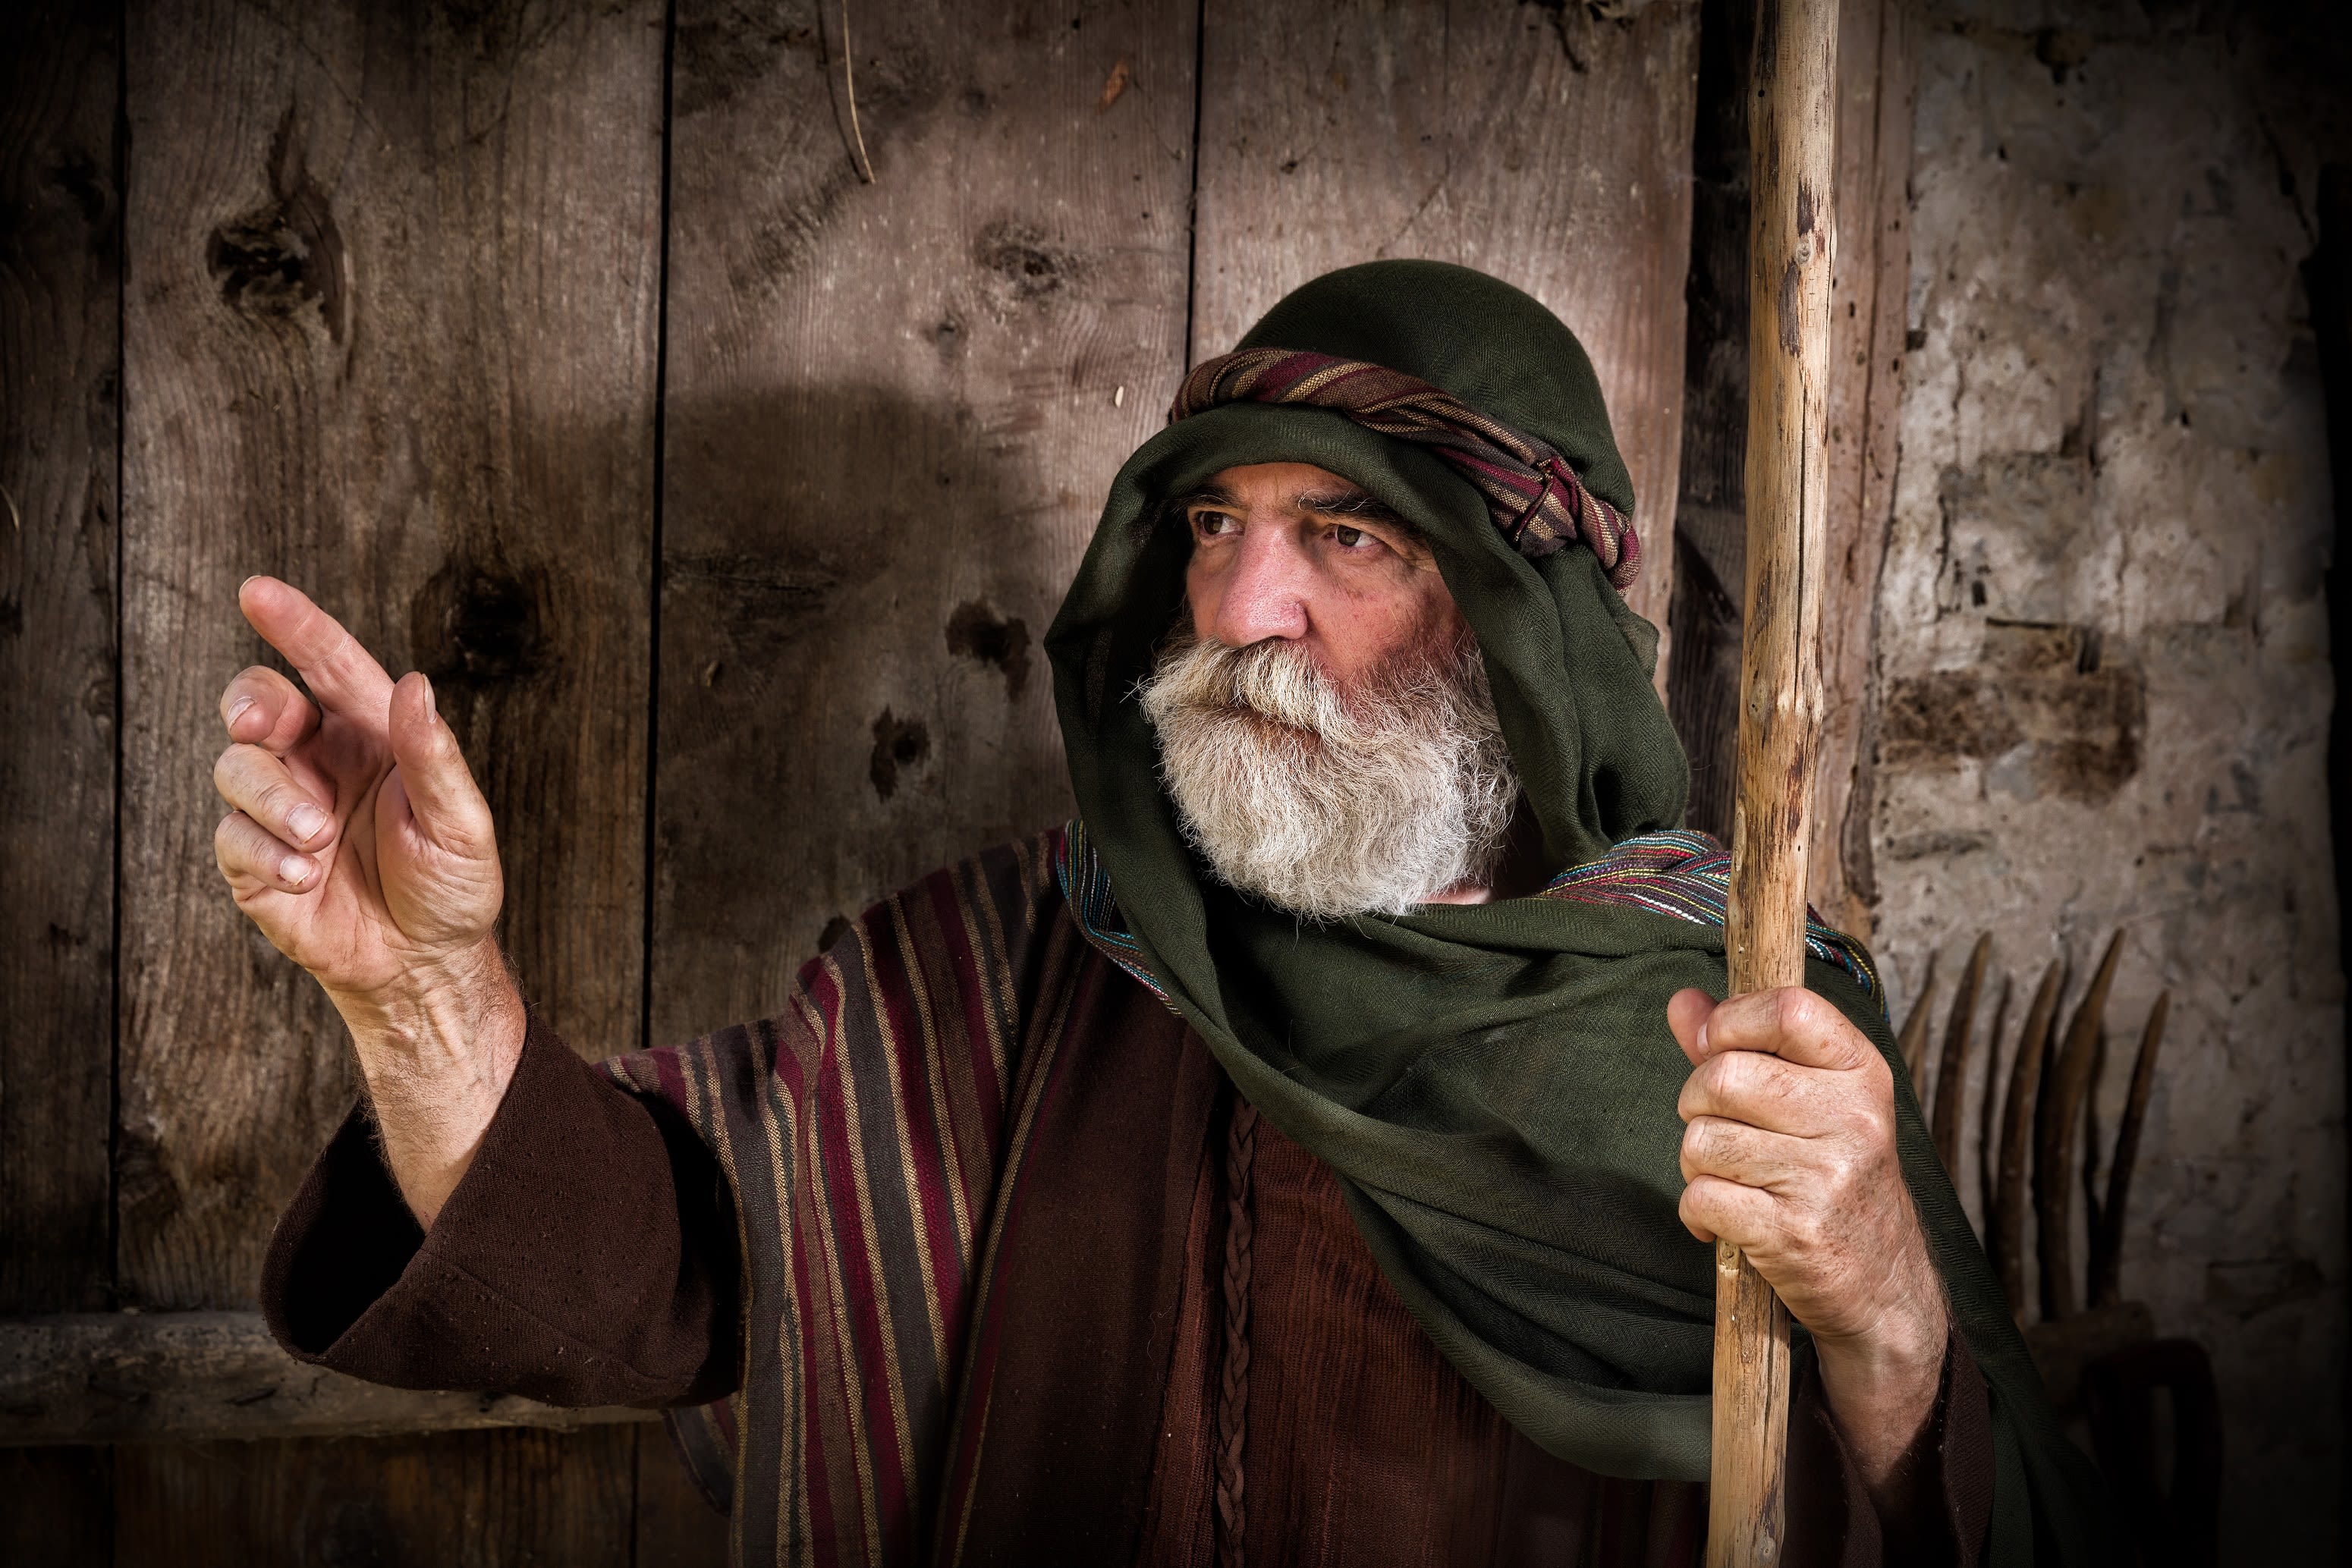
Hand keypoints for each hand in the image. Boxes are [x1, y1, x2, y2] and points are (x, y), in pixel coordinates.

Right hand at [213, 576, 522, 1221]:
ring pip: (236, 767)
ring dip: (272, 797)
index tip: (256, 591)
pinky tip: (305, 875)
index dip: (294, 624)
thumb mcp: (462, 823)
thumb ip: (433, 756)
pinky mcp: (255, 862)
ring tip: (319, 837)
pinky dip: (265, 851)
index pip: (327, 664)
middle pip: (258, 702)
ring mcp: (282, 810)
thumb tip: (415, 685)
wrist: (425, 964)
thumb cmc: (452, 887)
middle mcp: (320, 762)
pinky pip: (232, 836)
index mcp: (372, 735)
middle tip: (267, 724)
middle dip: (251, 703)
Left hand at [1667, 986, 1947, 1507]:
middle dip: (1697, 1105)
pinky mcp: (1795, 1232)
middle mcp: (1853, 1119)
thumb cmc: (1834, 1181)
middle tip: (1720, 1133)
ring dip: (1698, 1165)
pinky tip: (1727, 1223)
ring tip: (1734, 1183)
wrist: (1885, 1290)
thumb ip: (1741, 1048)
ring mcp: (1828, 1177)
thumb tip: (1681, 1001)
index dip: (1732, 1022)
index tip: (1719, 1049)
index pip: (1787, 1009)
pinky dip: (1698, 1214)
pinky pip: (1701, 1197)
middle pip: (1722, 1076)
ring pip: (1702, 1139)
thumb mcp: (1811, 1104)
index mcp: (1861, 1074)